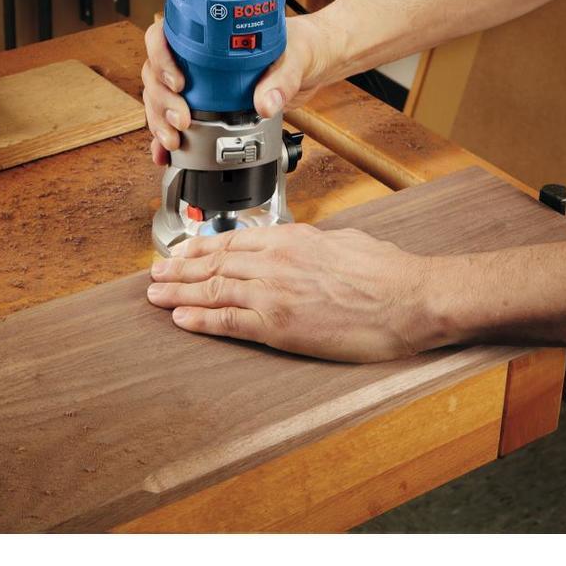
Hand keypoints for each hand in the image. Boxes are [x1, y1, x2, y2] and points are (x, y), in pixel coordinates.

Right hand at [141, 16, 332, 165]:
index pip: (164, 37)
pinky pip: (177, 120)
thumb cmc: (301, 46)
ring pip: (161, 99)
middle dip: (161, 101)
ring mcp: (199, 83)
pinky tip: (165, 154)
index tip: (178, 83)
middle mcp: (197, 57)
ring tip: (174, 141)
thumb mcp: (294, 58)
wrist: (313, 64)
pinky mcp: (207, 105)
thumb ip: (281, 79)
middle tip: (181, 120)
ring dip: (160, 121)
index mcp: (210, 36)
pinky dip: (166, 137)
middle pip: (156, 74)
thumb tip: (265, 104)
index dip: (161, 59)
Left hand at [147, 223, 443, 361]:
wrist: (410, 298)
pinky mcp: (280, 326)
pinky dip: (201, 320)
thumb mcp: (343, 241)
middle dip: (180, 269)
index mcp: (291, 239)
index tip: (181, 252)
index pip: (232, 241)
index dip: (200, 248)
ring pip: (213, 290)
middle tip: (155, 273)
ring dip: (179, 293)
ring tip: (156, 295)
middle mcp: (276, 262)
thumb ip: (311, 243)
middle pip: (214, 264)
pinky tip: (181, 319)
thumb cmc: (386, 271)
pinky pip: (229, 321)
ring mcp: (275, 293)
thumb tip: (298, 246)